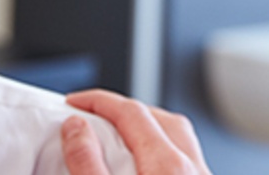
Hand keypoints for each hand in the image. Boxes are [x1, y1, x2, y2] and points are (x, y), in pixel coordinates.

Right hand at [62, 89, 211, 174]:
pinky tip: (144, 169)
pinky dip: (163, 153)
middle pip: (161, 118)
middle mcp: (193, 170)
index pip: (131, 112)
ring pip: (179, 139)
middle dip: (125, 111)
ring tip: (118, 141)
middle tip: (95, 117)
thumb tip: (75, 129)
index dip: (98, 101)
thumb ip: (88, 163)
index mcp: (167, 166)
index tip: (75, 103)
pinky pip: (185, 162)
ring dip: (148, 130)